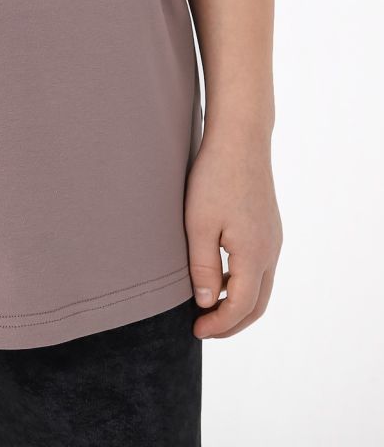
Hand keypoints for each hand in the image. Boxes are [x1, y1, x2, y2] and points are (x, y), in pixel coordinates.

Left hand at [184, 130, 282, 338]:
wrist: (240, 138)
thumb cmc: (215, 177)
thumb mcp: (199, 224)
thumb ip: (203, 267)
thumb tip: (207, 303)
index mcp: (255, 255)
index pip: (241, 306)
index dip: (219, 324)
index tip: (195, 330)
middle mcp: (270, 250)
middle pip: (257, 304)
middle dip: (231, 322)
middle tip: (204, 328)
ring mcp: (272, 237)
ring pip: (261, 286)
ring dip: (237, 302)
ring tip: (207, 305)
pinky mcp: (268, 226)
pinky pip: (260, 266)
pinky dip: (242, 281)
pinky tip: (219, 275)